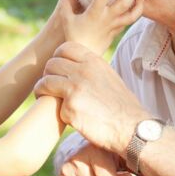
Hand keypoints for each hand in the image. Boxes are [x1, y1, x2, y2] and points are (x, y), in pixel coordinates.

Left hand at [35, 42, 150, 154]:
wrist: (132, 127)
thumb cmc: (121, 106)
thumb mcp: (109, 77)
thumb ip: (91, 69)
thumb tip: (74, 66)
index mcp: (94, 62)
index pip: (65, 47)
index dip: (58, 57)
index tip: (57, 69)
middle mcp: (83, 71)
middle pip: (51, 64)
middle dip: (48, 74)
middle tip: (49, 86)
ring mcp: (75, 89)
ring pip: (45, 82)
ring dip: (42, 90)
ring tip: (45, 97)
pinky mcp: (70, 108)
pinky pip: (53, 106)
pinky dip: (58, 112)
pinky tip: (66, 116)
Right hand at [57, 0, 142, 55]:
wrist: (82, 54)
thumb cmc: (73, 35)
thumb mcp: (66, 17)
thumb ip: (67, 0)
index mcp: (95, 14)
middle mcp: (107, 19)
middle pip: (124, 4)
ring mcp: (113, 27)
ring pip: (132, 16)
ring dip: (139, 5)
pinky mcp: (116, 32)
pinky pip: (128, 22)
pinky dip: (134, 14)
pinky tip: (136, 7)